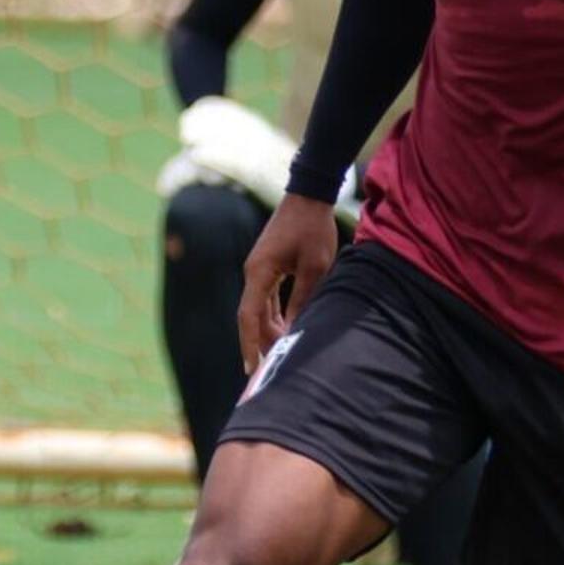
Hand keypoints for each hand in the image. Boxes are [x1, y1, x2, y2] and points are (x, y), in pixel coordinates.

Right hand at [239, 193, 340, 373]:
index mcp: (259, 272)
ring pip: (258, 309)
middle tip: (274, 367)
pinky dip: (273, 316)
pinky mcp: (268, 268)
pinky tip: (285, 330)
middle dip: (261, 342)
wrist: (309, 196)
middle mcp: (253, 273)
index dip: (249, 344)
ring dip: (269, 330)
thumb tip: (293, 331)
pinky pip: (266, 299)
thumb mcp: (315, 268)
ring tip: (283, 352)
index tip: (251, 368)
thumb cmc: (313, 229)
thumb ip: (303, 300)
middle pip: (251, 317)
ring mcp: (259, 270)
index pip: (248, 316)